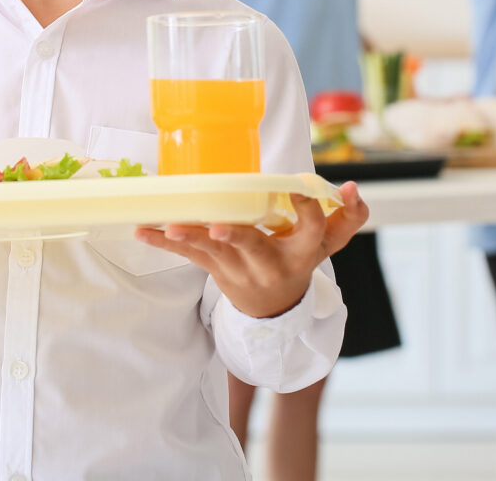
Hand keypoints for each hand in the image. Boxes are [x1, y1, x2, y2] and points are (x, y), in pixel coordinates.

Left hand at [135, 181, 368, 318]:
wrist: (274, 309)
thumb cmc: (299, 261)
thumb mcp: (326, 245)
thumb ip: (346, 217)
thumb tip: (352, 187)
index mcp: (301, 253)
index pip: (311, 232)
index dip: (306, 211)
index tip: (297, 187)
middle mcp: (269, 264)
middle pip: (253, 247)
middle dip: (236, 237)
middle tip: (219, 228)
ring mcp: (238, 269)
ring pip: (213, 253)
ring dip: (190, 238)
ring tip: (170, 225)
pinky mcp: (214, 269)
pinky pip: (188, 255)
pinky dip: (164, 243)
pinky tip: (143, 231)